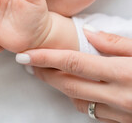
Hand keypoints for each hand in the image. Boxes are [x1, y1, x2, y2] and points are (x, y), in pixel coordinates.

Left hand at [16, 30, 131, 121]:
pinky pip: (93, 113)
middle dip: (44, 73)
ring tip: (49, 73)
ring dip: (61, 87)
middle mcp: (119, 96)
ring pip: (78, 102)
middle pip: (69, 84)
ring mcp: (121, 113)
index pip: (73, 63)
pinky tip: (77, 88)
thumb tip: (87, 32)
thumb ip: (115, 43)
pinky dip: (80, 99)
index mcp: (124, 73)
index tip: (25, 55)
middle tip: (29, 62)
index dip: (45, 58)